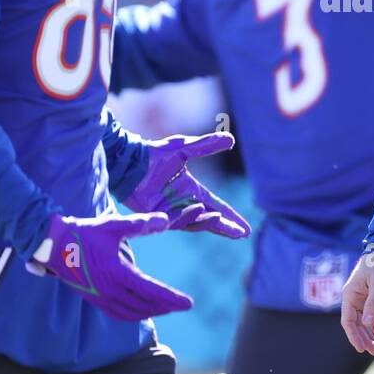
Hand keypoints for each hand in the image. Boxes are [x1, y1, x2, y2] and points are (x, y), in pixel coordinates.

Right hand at [29, 210, 202, 320]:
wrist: (53, 245)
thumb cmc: (85, 233)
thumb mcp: (114, 225)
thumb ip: (140, 224)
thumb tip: (165, 220)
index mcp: (117, 273)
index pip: (151, 291)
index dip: (172, 298)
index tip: (189, 303)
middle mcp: (109, 290)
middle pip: (145, 305)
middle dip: (167, 306)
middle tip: (183, 305)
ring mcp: (100, 297)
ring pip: (131, 313)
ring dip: (151, 311)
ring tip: (167, 307)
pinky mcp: (93, 299)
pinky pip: (117, 314)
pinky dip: (133, 315)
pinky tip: (141, 311)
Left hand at [127, 132, 250, 238]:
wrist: (128, 160)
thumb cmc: (154, 153)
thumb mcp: (183, 148)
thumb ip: (206, 145)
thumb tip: (231, 138)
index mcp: (192, 190)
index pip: (216, 206)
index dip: (230, 217)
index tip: (245, 229)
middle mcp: (183, 203)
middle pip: (209, 219)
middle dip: (225, 227)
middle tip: (240, 234)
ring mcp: (169, 211)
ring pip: (193, 222)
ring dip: (207, 222)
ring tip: (219, 219)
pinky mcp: (156, 215)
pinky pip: (174, 220)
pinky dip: (187, 217)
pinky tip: (198, 210)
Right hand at [340, 246, 373, 354]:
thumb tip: (368, 323)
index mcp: (350, 294)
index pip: (348, 320)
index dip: (353, 336)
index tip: (361, 348)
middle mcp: (353, 298)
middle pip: (355, 324)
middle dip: (364, 339)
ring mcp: (361, 299)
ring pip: (363, 323)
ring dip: (370, 335)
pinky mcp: (370, 298)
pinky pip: (371, 316)